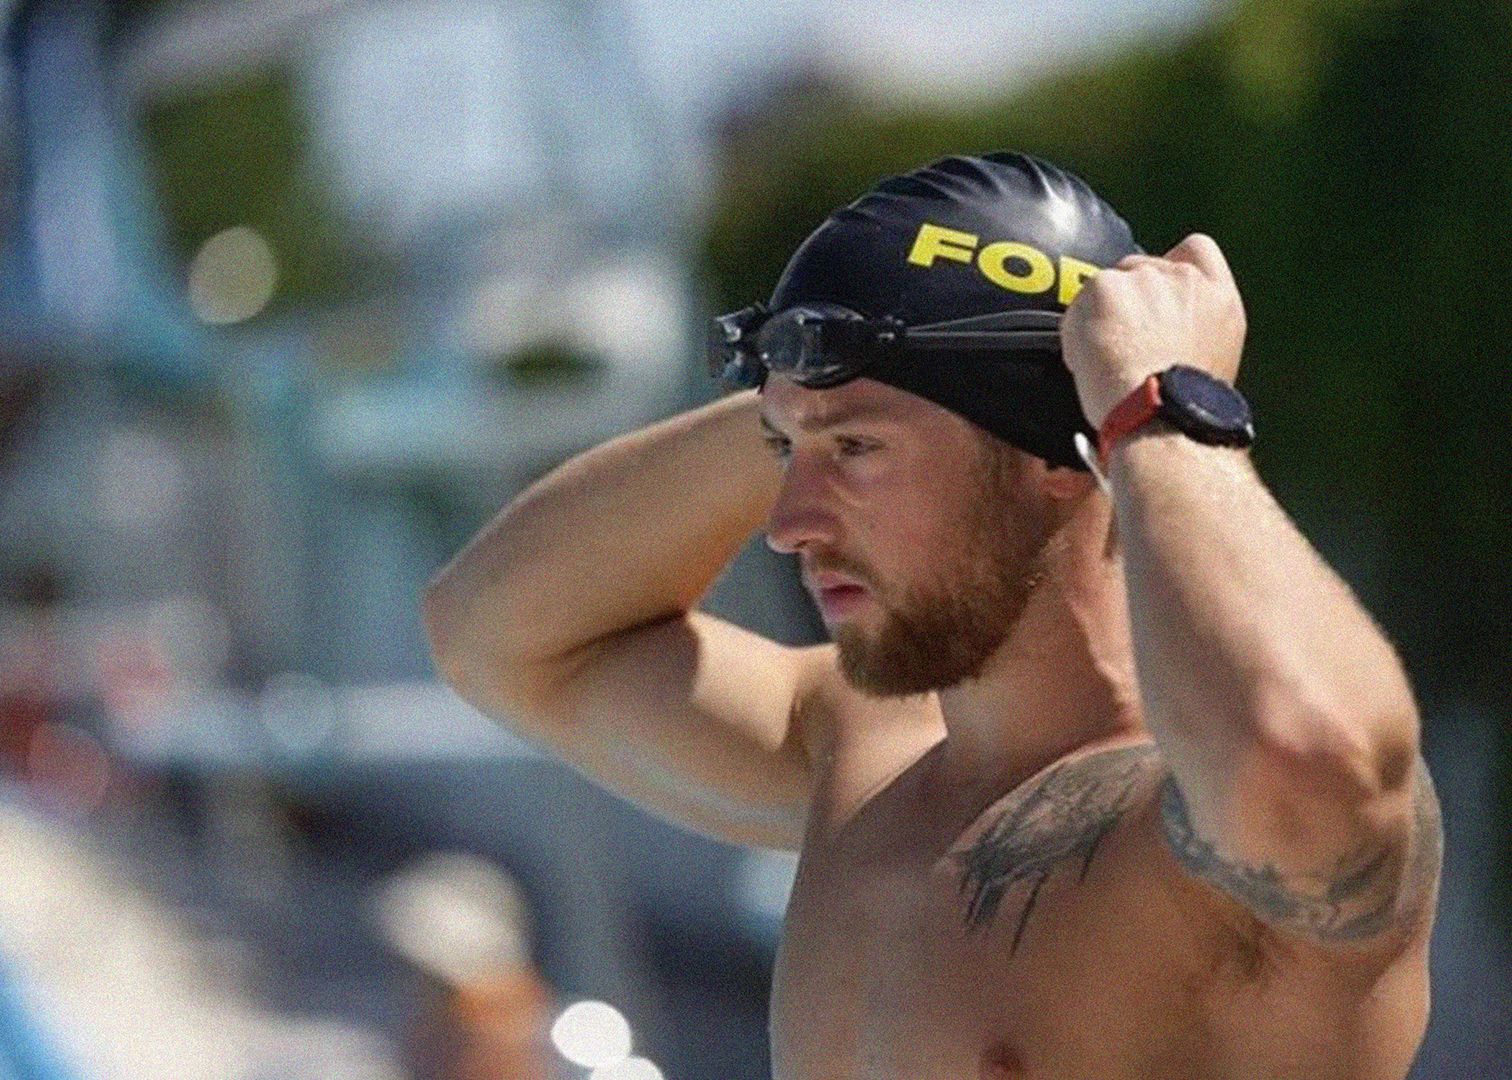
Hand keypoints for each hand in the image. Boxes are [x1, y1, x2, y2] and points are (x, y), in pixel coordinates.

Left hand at [1061, 233, 1246, 428]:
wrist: (1160, 417)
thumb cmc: (1180, 408)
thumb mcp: (1209, 360)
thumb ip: (1189, 326)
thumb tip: (1160, 326)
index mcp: (1218, 298)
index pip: (1196, 250)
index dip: (1169, 265)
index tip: (1155, 294)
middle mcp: (1185, 280)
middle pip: (1139, 267)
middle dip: (1125, 301)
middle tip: (1121, 344)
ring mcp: (1145, 278)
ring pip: (1106, 286)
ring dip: (1099, 317)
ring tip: (1106, 361)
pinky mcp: (1107, 287)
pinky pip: (1079, 305)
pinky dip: (1076, 332)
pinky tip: (1089, 362)